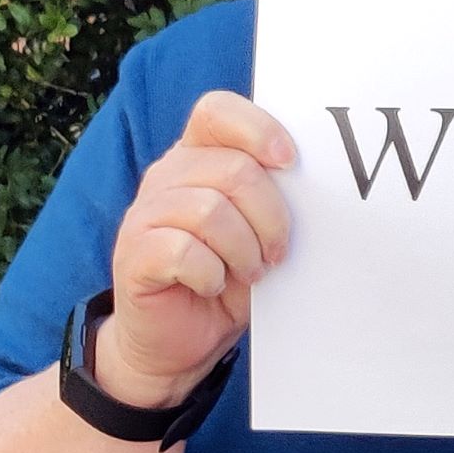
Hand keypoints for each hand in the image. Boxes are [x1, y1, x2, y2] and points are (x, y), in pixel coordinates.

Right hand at [100, 90, 295, 408]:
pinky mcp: (134, 254)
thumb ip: (274, 200)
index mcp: (199, 157)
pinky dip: (210, 273)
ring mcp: (145, 213)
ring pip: (210, 211)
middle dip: (270, 218)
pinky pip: (181, 251)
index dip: (258, 129)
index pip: (218, 111)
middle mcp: (167, 176)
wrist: (181, 341)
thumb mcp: (259, 233)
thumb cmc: (230, 279)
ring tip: (249, 272)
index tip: (290, 163)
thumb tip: (319, 185)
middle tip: (276, 254)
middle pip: (233, 170)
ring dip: (244, 250)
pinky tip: (213, 285)